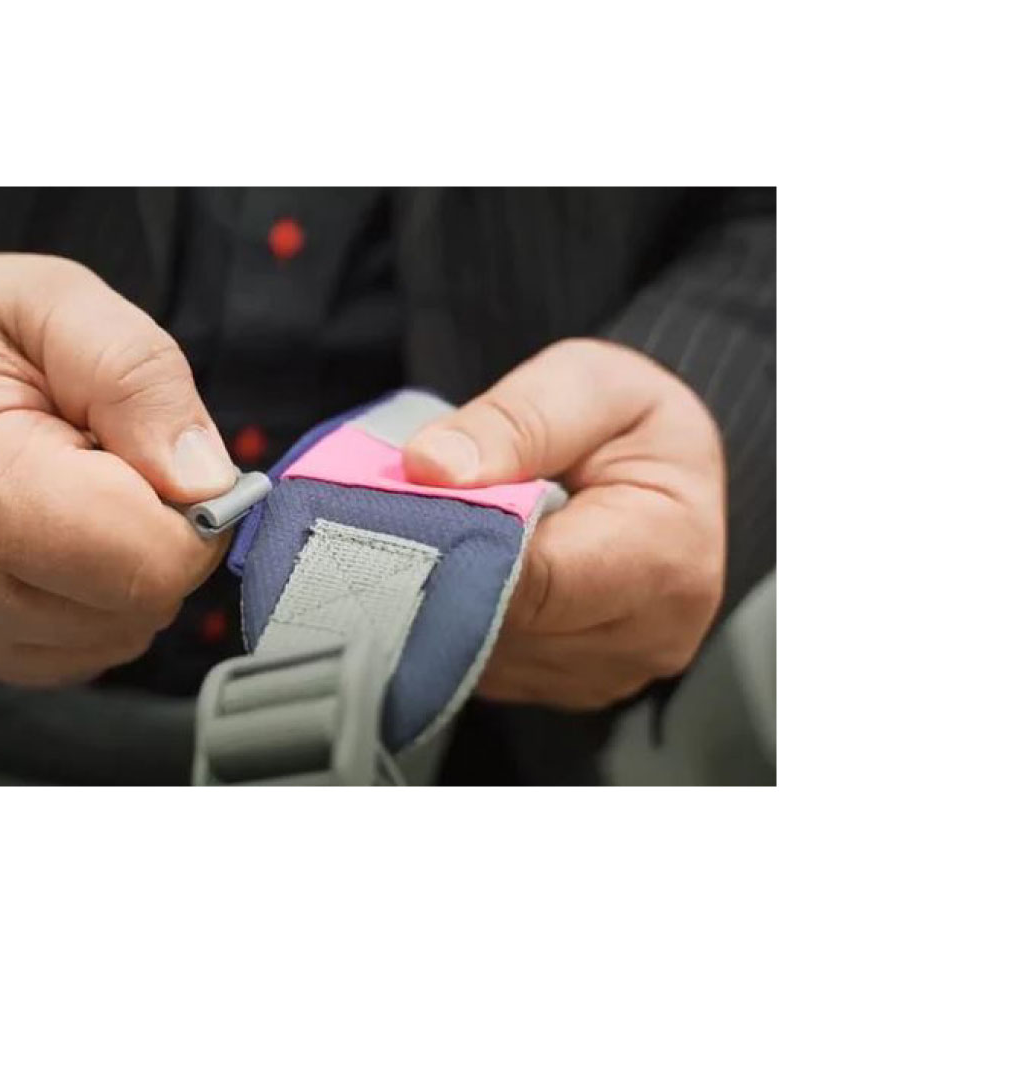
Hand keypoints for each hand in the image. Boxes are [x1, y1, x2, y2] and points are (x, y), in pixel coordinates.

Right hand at [0, 254, 236, 686]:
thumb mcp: (53, 299)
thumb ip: (139, 378)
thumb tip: (206, 481)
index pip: (148, 560)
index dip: (193, 509)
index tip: (161, 452)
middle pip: (140, 604)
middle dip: (157, 532)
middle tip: (107, 462)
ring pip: (118, 634)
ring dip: (124, 566)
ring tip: (71, 492)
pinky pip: (79, 650)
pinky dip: (91, 597)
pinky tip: (51, 536)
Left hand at [403, 339, 725, 709]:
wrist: (663, 467)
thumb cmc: (631, 423)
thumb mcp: (586, 384)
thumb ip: (512, 420)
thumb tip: (432, 466)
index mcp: (667, 554)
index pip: (534, 579)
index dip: (459, 543)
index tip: (404, 506)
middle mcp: (648, 635)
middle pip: (502, 625)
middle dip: (444, 567)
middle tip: (404, 511)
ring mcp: (607, 673)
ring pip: (482, 655)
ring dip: (446, 597)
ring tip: (444, 532)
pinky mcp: (568, 688)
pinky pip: (486, 668)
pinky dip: (459, 621)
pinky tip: (466, 569)